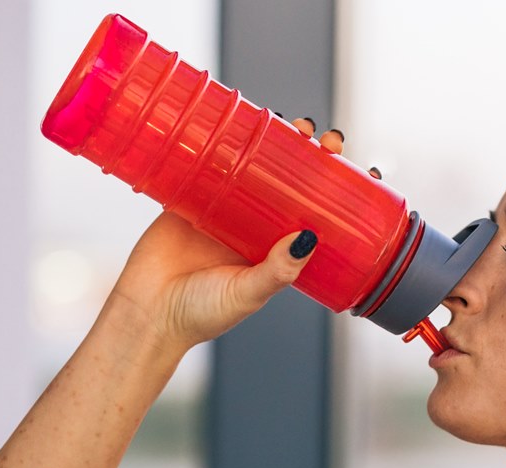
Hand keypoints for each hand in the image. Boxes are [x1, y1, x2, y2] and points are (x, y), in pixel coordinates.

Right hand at [106, 119, 359, 352]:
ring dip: (271, 138)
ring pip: (251, 163)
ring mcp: (219, 207)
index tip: (359, 172)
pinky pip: (204, 160)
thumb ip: (277, 270)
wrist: (147, 315)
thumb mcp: (248, 294)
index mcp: (274, 249)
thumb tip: (309, 237)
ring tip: (290, 121)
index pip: (314, 210)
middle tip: (325, 139)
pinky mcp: (186, 196)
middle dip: (310, 154)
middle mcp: (251, 225)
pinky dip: (218, 138)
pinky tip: (235, 115)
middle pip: (288, 179)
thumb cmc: (200, 314)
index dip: (336, 189)